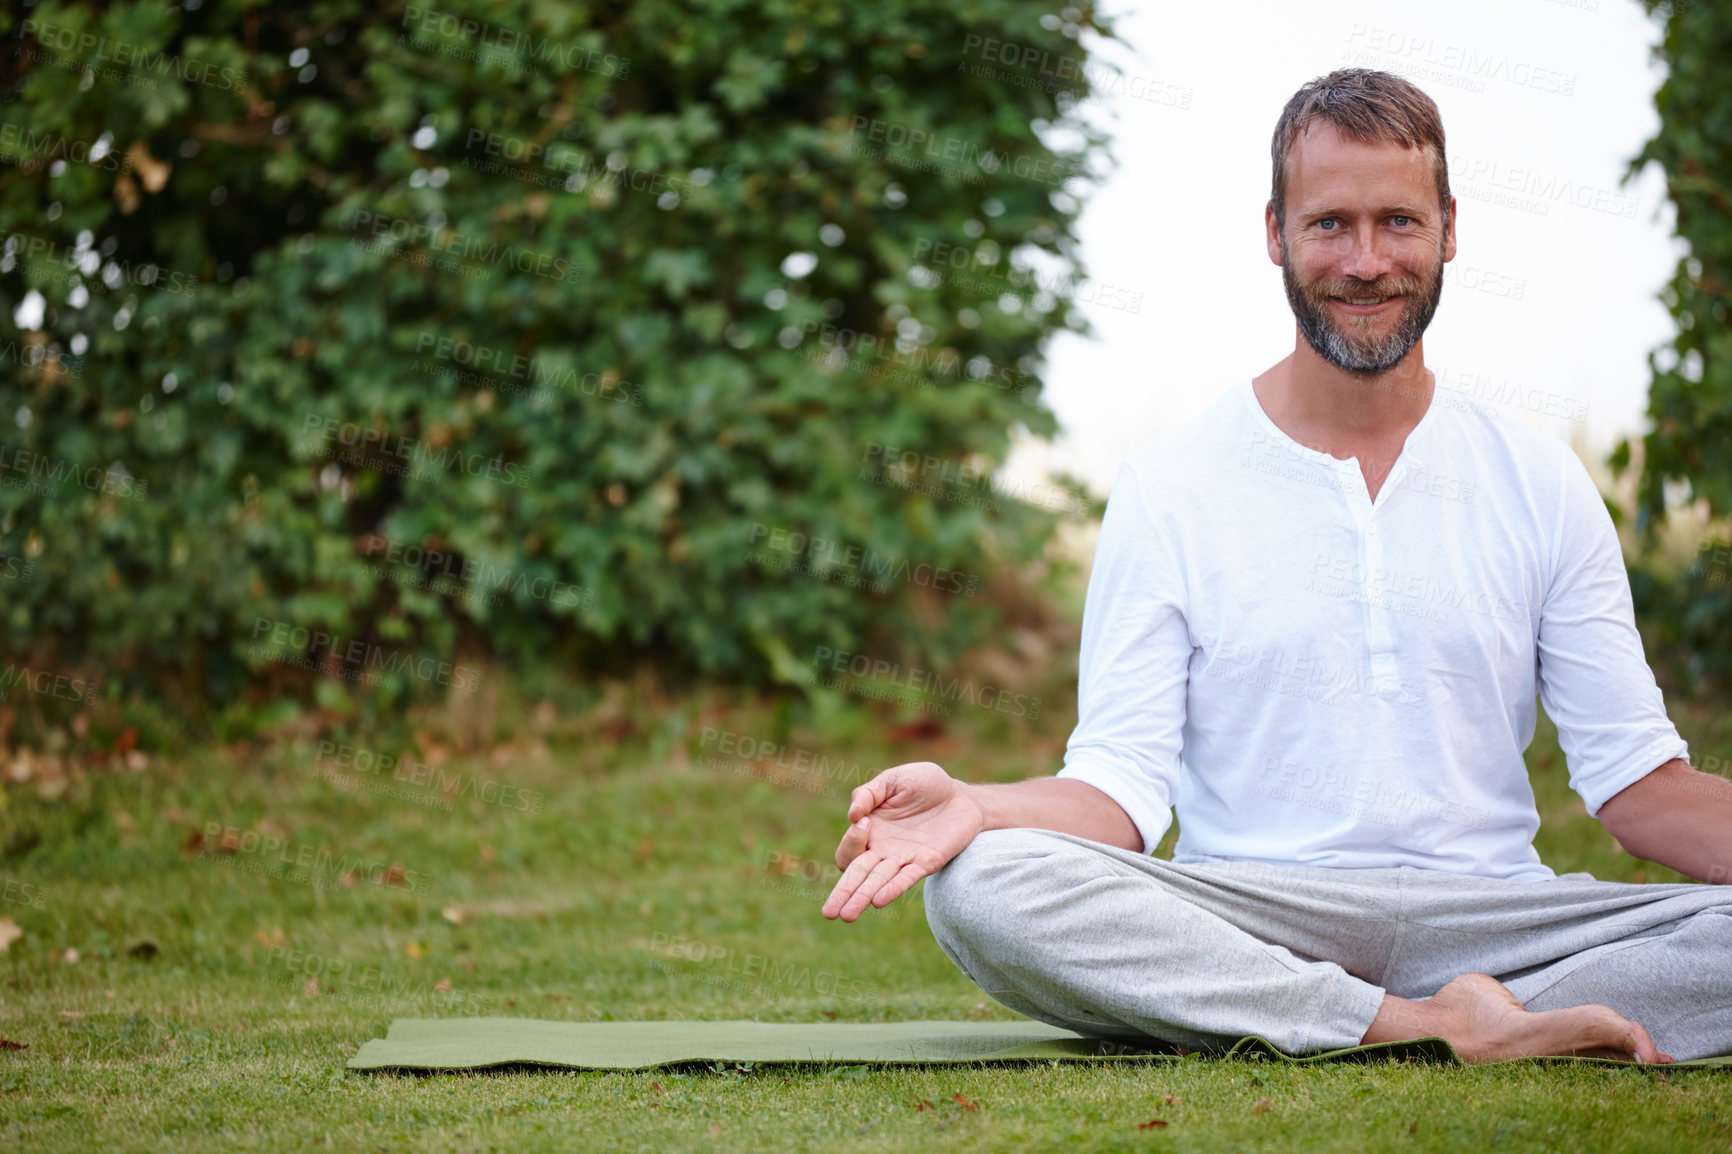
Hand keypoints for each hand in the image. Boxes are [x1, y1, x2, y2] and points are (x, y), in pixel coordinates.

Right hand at [821, 761, 984, 921]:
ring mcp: (904, 859)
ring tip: (847, 916)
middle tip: (828, 913)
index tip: (864, 822)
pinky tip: (879, 901)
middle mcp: (883, 850)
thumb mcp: (893, 779)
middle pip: (856, 875)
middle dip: (842, 893)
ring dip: (861, 899)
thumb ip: (868, 792)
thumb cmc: (924, 784)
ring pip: (877, 883)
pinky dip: (892, 890)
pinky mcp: (926, 862)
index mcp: (870, 830)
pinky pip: (905, 880)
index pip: (849, 850)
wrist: (961, 796)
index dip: (851, 841)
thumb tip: (853, 815)